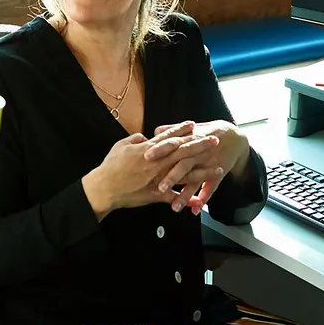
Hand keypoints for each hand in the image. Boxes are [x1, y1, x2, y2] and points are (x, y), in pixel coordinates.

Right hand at [82, 122, 221, 218]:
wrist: (104, 188)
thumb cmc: (110, 166)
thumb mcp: (121, 146)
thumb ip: (135, 139)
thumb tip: (145, 136)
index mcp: (148, 149)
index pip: (168, 137)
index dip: (182, 130)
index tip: (194, 124)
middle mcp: (157, 163)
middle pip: (183, 152)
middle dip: (200, 146)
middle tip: (215, 140)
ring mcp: (159, 179)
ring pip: (185, 174)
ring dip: (203, 171)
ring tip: (219, 169)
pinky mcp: (156, 194)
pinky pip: (175, 197)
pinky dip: (187, 199)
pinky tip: (200, 200)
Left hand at [148, 120, 250, 213]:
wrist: (235, 137)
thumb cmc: (208, 133)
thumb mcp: (192, 129)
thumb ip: (173, 131)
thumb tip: (155, 131)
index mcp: (190, 139)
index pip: (173, 144)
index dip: (161, 150)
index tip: (147, 157)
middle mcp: (199, 152)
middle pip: (184, 164)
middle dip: (172, 176)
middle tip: (160, 188)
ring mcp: (209, 164)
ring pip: (196, 180)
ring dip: (186, 194)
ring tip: (175, 207)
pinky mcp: (218, 174)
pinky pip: (212, 187)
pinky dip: (205, 198)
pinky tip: (196, 209)